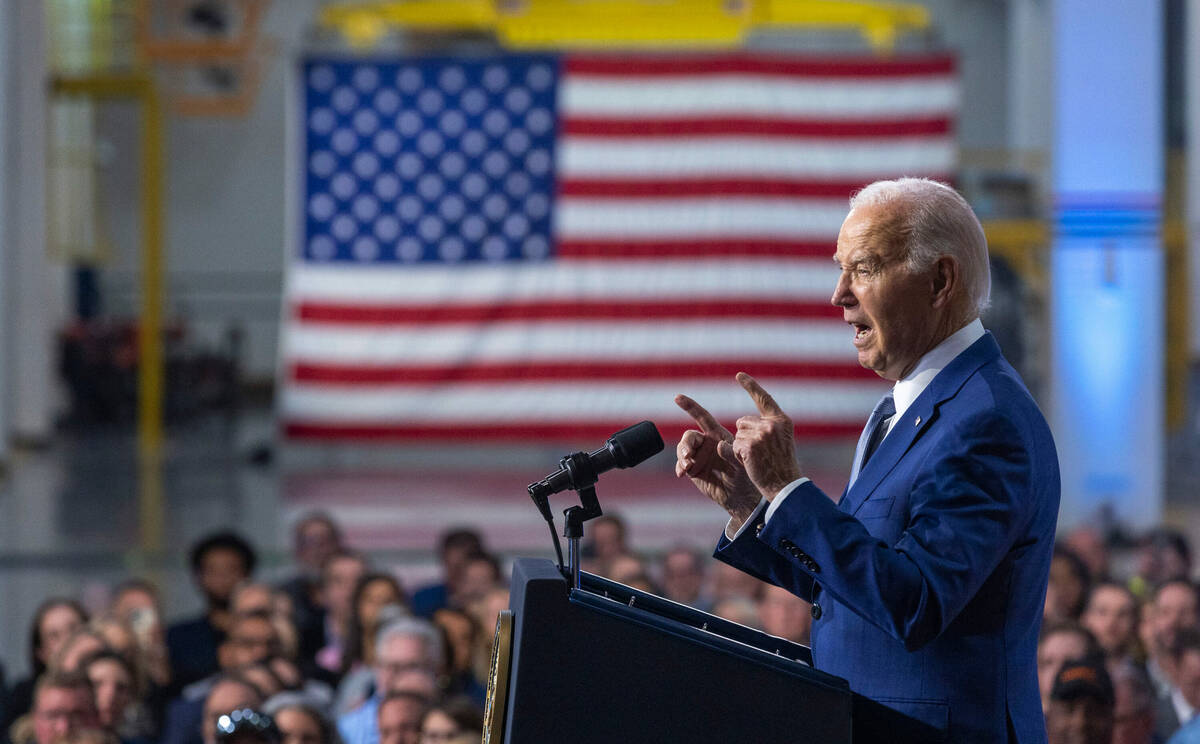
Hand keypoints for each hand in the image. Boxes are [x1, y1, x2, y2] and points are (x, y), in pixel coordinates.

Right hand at [674, 393, 759, 530]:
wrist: (742, 497)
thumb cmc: (746, 476)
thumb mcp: (742, 461)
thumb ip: (731, 452)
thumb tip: (718, 446)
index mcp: (718, 435)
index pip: (702, 417)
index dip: (690, 406)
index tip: (677, 397)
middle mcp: (706, 443)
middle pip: (689, 435)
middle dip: (686, 443)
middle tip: (688, 455)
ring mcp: (698, 457)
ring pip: (683, 449)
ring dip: (682, 455)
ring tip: (687, 465)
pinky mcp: (693, 470)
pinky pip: (681, 464)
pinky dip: (680, 467)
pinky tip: (682, 473)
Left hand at [730, 372, 801, 497]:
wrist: (785, 485)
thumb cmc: (781, 465)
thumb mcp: (780, 440)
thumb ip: (767, 427)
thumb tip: (742, 421)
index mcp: (781, 420)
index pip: (763, 398)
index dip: (750, 386)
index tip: (739, 375)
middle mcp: (772, 424)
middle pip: (742, 422)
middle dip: (744, 436)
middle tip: (760, 453)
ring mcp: (761, 434)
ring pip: (737, 435)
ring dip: (741, 447)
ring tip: (756, 459)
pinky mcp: (749, 445)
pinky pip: (733, 446)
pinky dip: (737, 455)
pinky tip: (750, 463)